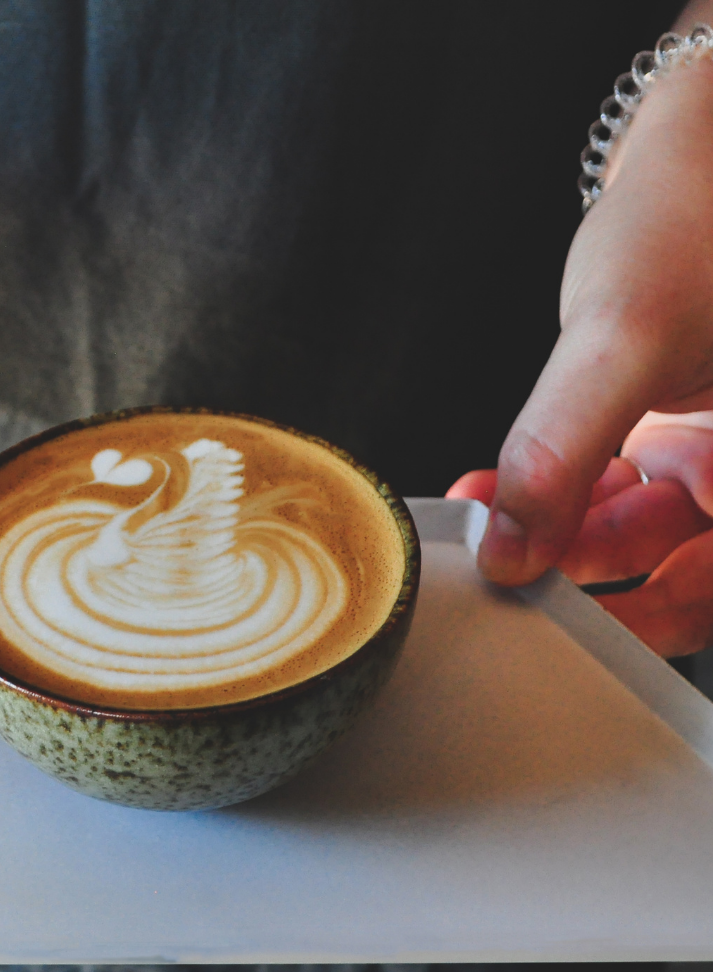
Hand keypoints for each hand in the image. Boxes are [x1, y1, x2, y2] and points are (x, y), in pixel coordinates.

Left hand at [467, 7, 712, 655]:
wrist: (694, 153)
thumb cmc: (691, 221)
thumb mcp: (625, 333)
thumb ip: (566, 443)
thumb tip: (510, 548)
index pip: (711, 589)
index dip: (633, 617)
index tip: (541, 605)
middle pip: (678, 577)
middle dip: (579, 571)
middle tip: (501, 567)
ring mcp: (712, 458)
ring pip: (633, 538)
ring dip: (552, 530)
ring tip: (482, 515)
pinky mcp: (668, 438)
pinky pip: (611, 493)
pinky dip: (555, 494)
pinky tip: (496, 487)